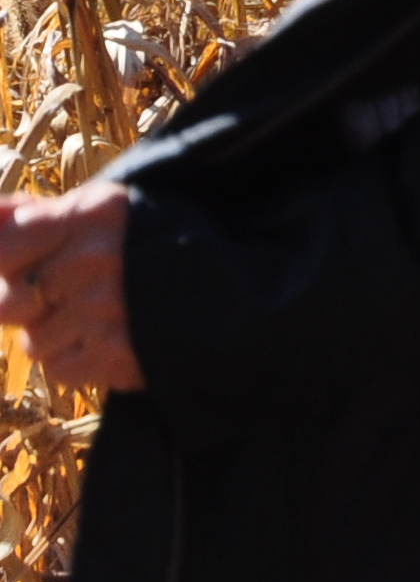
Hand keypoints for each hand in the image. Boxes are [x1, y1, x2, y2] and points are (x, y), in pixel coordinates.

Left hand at [0, 181, 139, 391]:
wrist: (233, 291)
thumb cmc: (154, 244)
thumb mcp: (102, 212)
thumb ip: (36, 214)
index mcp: (92, 215)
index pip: (5, 246)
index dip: (8, 263)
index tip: (26, 268)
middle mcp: (97, 259)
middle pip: (11, 301)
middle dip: (34, 304)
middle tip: (71, 296)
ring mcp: (107, 309)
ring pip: (35, 341)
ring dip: (60, 336)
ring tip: (102, 319)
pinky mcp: (117, 354)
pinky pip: (59, 369)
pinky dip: (80, 362)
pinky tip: (112, 341)